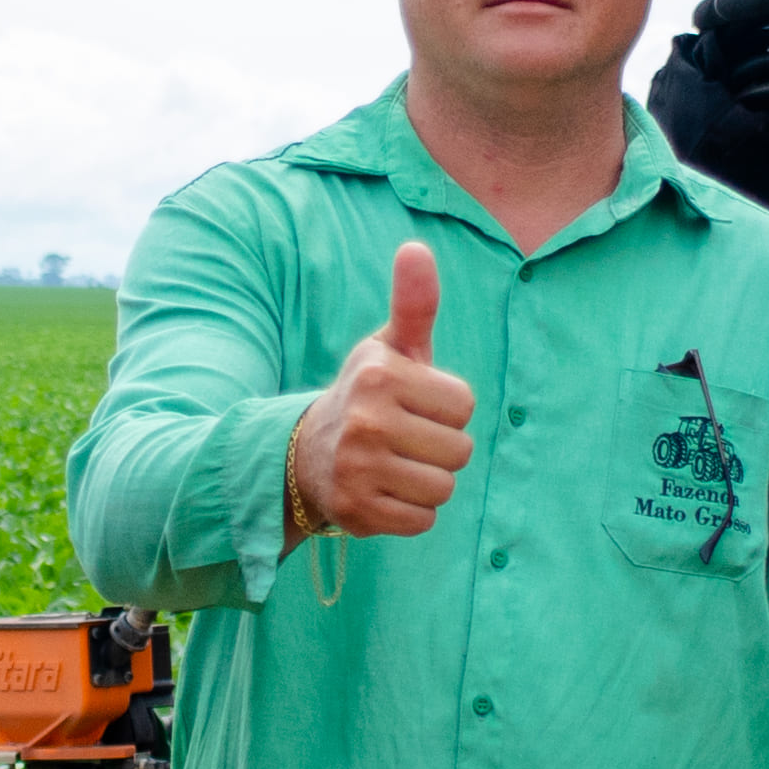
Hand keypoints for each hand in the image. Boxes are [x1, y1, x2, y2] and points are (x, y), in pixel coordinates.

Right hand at [288, 241, 475, 539]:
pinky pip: (422, 521)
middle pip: (460, 450)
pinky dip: (411, 512)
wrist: (304, 454)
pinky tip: (386, 491)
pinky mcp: (357, 512)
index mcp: (379, 375)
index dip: (446, 407)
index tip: (414, 405)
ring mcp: (358, 470)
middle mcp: (366, 421)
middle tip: (405, 438)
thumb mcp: (388, 348)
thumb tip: (417, 247)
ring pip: (444, 488)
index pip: (464, 404)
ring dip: (428, 481)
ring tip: (396, 464)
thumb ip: (413, 303)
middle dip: (441, 447)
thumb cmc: (367, 395)